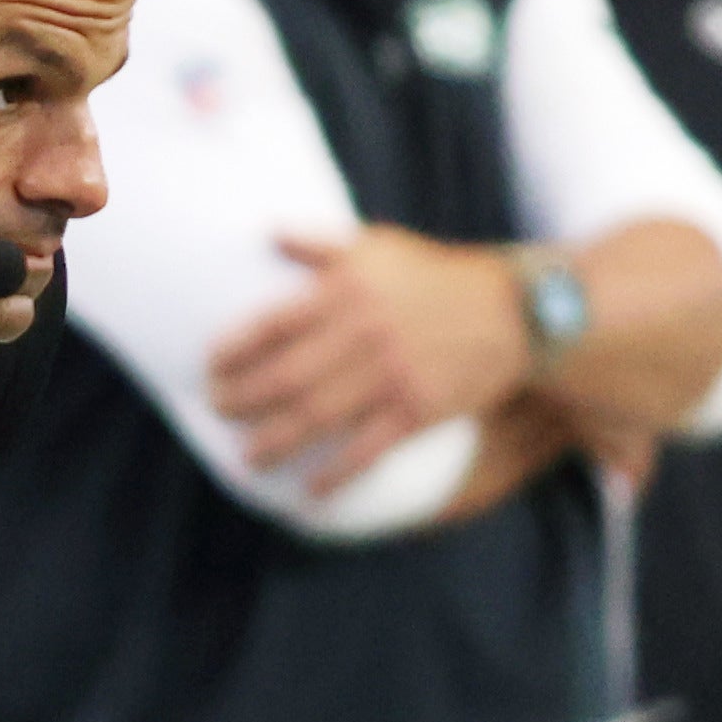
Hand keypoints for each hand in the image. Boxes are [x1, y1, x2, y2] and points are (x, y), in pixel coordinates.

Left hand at [207, 228, 529, 488]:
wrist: (513, 311)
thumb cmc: (435, 276)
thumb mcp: (378, 245)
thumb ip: (319, 244)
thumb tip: (267, 231)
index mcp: (347, 290)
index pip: (272, 324)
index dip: (234, 349)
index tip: (209, 366)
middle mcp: (363, 333)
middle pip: (285, 376)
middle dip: (243, 398)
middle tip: (217, 410)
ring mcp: (390, 375)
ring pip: (317, 417)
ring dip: (275, 441)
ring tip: (248, 457)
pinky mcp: (416, 410)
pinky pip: (365, 450)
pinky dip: (334, 474)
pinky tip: (308, 490)